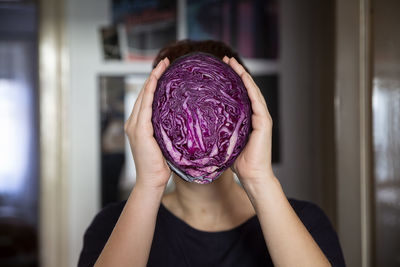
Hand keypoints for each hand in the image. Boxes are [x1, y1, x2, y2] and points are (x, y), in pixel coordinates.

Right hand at [124, 58, 170, 188]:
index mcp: (139, 125)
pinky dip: (150, 90)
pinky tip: (157, 79)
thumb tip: (187, 121)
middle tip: (165, 61)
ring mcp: (134, 125)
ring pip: (144, 95)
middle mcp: (134, 122)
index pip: (147, 99)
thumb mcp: (167, 143)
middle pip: (144, 93)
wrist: (152, 181)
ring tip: (162, 64)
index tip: (166, 69)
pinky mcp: (139, 129)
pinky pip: (146, 104)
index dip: (155, 82)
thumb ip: (170, 130)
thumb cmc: (162, 166)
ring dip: (153, 77)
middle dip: (154, 75)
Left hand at [223, 56, 274, 185]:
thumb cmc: (238, 163)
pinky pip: (257, 101)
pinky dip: (250, 88)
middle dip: (236, 72)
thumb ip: (216, 132)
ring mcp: (261, 117)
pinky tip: (243, 77)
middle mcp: (255, 115)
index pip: (238, 95)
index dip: (230, 81)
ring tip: (233, 63)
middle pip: (245, 89)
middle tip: (225, 59)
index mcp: (245, 119)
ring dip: (243, 75)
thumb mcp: (223, 143)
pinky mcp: (264, 122)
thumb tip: (196, 127)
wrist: (253, 176)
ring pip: (252, 90)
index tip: (218, 69)